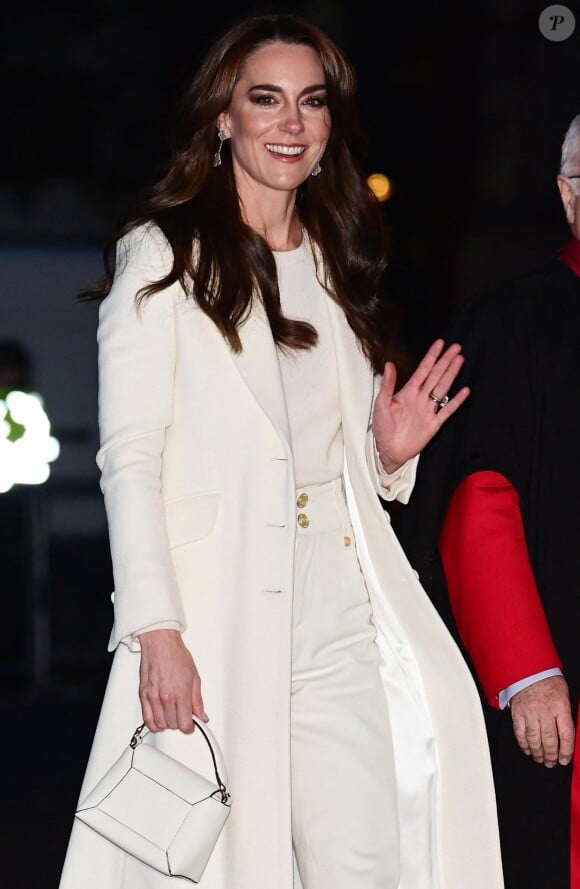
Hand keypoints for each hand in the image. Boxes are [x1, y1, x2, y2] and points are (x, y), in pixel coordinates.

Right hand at [138, 628, 207, 732]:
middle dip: (180, 723)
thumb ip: (197, 700)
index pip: (185, 724)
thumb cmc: (177, 656)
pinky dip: (154, 724)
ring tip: (172, 715)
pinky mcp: (143, 695)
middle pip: (173, 725)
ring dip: (168, 723)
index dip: (190, 727)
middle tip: (183, 715)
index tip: (191, 724)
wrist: (160, 644)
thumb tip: (202, 716)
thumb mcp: (195, 677)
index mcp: (181, 693)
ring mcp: (153, 697)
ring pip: (160, 724)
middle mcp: (166, 697)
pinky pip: (147, 719)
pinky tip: (160, 719)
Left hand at [372, 339, 469, 473]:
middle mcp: (420, 398)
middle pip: (436, 376)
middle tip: (456, 347)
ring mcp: (428, 410)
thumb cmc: (382, 428)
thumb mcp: (381, 404)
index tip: (439, 344)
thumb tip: (389, 364)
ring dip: (451, 374)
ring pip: (443, 388)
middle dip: (445, 361)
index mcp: (407, 392)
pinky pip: (447, 410)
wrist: (388, 451)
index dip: (431, 357)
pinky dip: (456, 401)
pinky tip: (464, 390)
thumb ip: (388, 385)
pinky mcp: (434, 424)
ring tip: (460, 360)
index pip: (422, 370)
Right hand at [510, 675, 574, 766]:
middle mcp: (545, 710)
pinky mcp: (518, 712)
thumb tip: (569, 734)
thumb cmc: (548, 680)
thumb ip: (566, 714)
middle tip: (551, 762)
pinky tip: (528, 750)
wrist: (529, 669)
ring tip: (540, 759)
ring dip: (538, 753)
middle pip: (549, 740)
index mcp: (560, 706)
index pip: (566, 735)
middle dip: (551, 756)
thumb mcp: (565, 694)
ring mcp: (530, 712)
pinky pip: (520, 732)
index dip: (566, 751)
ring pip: (534, 739)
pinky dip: (523, 744)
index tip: (565, 759)